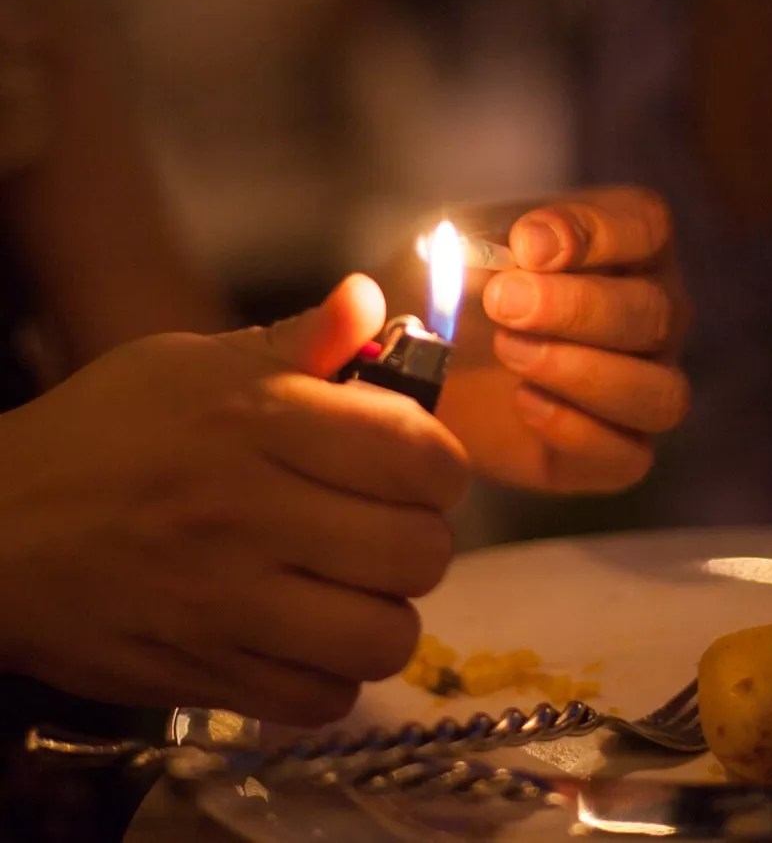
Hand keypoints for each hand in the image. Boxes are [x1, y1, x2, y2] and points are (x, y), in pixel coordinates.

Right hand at [0, 275, 468, 726]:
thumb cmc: (102, 436)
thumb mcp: (190, 364)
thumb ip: (296, 341)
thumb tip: (370, 300)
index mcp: (255, 422)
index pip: (418, 455)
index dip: (440, 465)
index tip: (417, 468)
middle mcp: (249, 515)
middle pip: (419, 553)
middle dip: (420, 539)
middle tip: (385, 528)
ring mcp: (226, 606)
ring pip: (386, 639)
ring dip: (386, 616)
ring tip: (355, 589)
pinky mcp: (205, 677)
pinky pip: (326, 700)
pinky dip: (333, 675)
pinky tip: (309, 638)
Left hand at [437, 186, 690, 492]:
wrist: (427, 369)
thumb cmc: (456, 291)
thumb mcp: (452, 247)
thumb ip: (487, 236)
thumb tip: (530, 248)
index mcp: (630, 247)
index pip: (645, 228)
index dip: (594, 234)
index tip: (525, 244)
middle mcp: (655, 317)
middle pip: (654, 313)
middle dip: (576, 308)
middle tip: (502, 304)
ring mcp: (646, 388)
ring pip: (660, 393)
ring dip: (583, 374)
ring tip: (509, 353)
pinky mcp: (618, 454)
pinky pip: (630, 456)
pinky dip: (577, 431)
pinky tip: (523, 403)